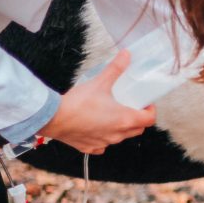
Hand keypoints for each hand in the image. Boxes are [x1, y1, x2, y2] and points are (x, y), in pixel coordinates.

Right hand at [40, 50, 155, 153]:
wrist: (53, 118)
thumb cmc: (78, 102)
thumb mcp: (100, 82)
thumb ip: (116, 68)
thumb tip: (126, 55)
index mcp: (124, 120)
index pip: (149, 119)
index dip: (150, 111)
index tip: (145, 103)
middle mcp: (117, 135)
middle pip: (138, 129)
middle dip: (138, 119)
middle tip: (130, 106)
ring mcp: (104, 143)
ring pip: (121, 138)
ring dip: (121, 128)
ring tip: (112, 114)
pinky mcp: (90, 148)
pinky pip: (102, 145)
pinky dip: (103, 137)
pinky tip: (96, 128)